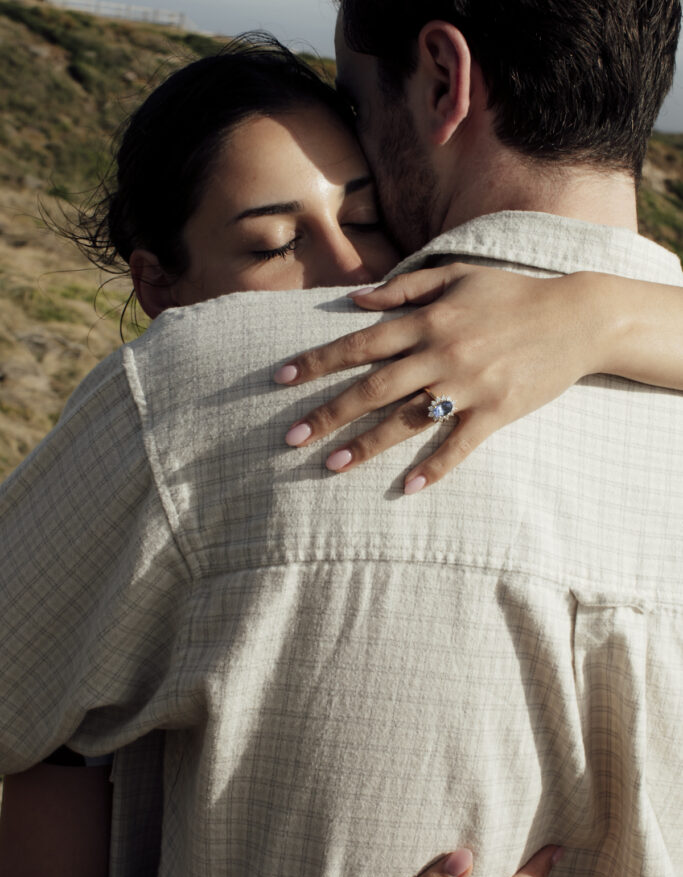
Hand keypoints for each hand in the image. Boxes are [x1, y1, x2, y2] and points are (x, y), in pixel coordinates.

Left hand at [276, 264, 609, 492]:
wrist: (576, 318)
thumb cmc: (511, 293)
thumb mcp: (457, 275)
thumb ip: (404, 288)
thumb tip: (354, 301)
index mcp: (427, 320)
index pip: (360, 344)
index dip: (317, 361)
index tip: (280, 380)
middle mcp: (441, 353)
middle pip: (373, 387)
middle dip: (328, 412)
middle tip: (290, 437)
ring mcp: (469, 386)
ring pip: (407, 420)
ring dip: (366, 445)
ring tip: (329, 466)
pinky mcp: (496, 412)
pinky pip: (459, 445)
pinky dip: (433, 467)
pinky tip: (406, 489)